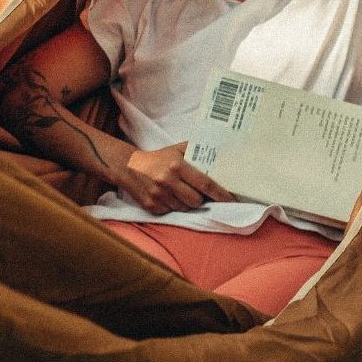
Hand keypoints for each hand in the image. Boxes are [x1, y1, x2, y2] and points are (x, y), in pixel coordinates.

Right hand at [116, 142, 234, 215]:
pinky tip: (169, 196)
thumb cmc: (160, 158)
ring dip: (187, 203)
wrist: (130, 167)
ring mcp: (159, 196)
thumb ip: (197, 150)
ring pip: (185, 208)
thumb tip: (221, 150)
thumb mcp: (178, 149)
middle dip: (201, 199)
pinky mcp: (151, 207)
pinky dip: (174, 207)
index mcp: (178, 166)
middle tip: (200, 194)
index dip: (220, 194)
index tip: (231, 200)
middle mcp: (168, 181)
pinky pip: (171, 212)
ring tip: (181, 192)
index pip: (205, 183)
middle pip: (196, 201)